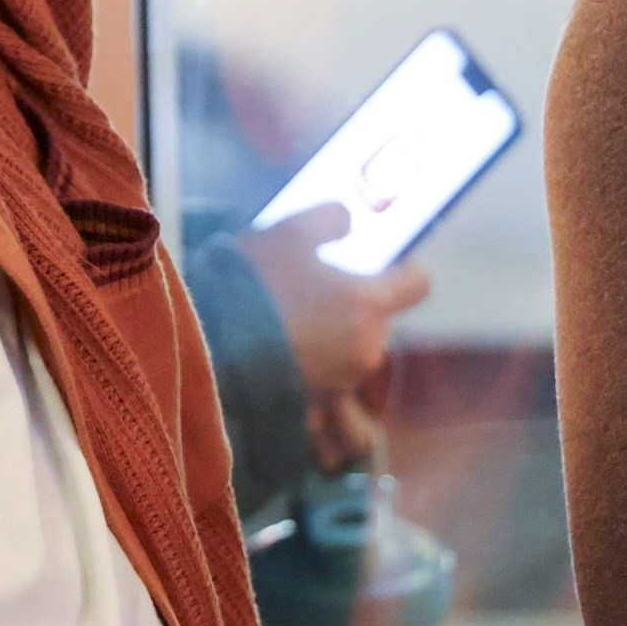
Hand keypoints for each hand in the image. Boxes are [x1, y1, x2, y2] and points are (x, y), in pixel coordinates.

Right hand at [235, 203, 430, 396]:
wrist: (209, 351)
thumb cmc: (256, 285)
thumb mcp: (289, 231)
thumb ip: (329, 219)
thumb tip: (349, 221)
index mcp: (370, 303)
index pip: (417, 284)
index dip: (402, 270)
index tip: (379, 263)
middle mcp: (367, 348)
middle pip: (377, 319)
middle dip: (354, 305)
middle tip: (312, 289)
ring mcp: (341, 383)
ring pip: (350, 350)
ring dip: (331, 337)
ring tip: (287, 322)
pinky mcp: (314, 407)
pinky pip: (324, 383)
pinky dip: (310, 369)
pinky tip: (279, 355)